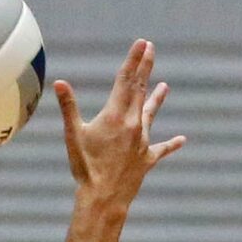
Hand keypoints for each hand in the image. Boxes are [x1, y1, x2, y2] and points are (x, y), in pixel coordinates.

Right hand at [54, 39, 184, 213]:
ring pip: (151, 114)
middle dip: (145, 68)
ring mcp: (142, 141)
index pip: (126, 79)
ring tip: (166, 86)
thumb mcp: (73, 135)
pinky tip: (182, 140)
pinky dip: (171, 144)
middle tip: (151, 49)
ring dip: (157, 99)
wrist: (104, 199)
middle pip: (140, 89)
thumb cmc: (86, 168)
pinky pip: (161, 149)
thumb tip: (59, 82)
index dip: (133, 59)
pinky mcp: (146, 159)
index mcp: (115, 115)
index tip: (142, 43)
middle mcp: (132, 124)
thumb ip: (68, 107)